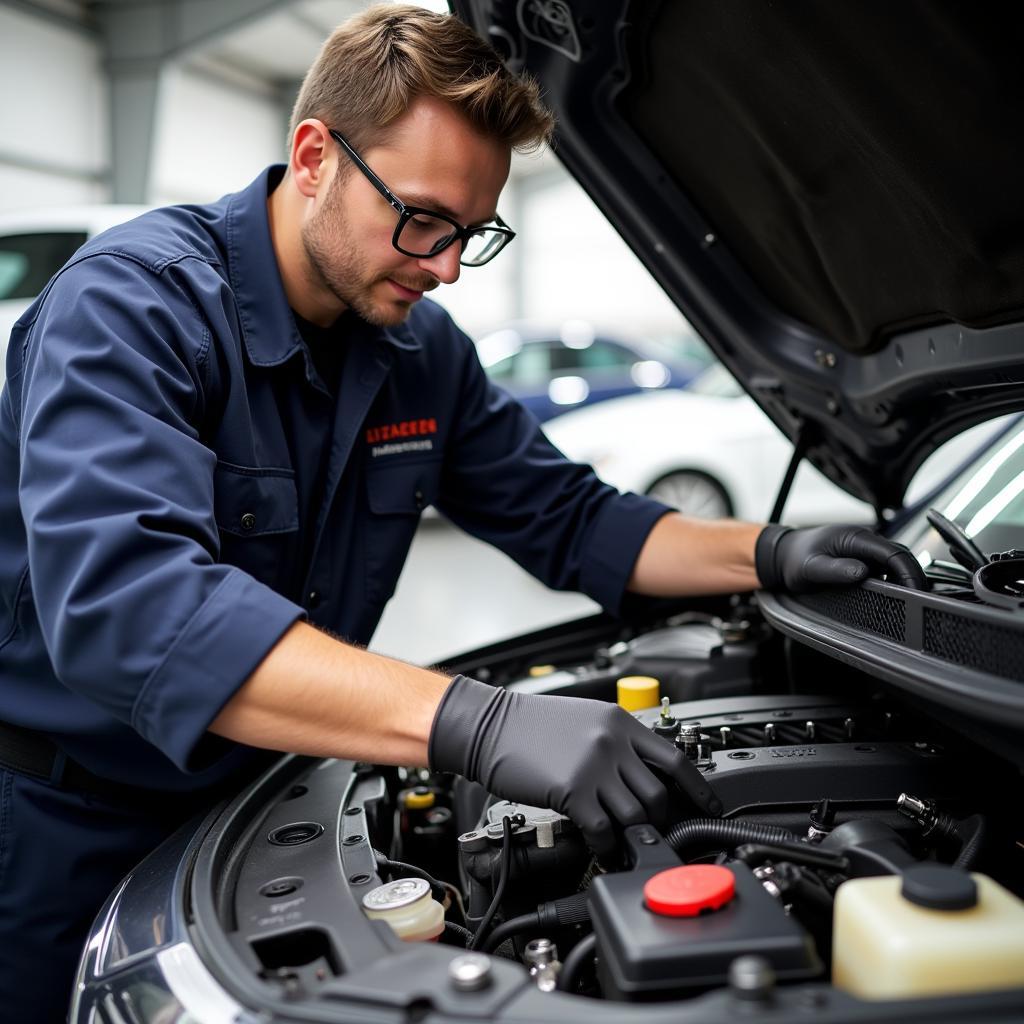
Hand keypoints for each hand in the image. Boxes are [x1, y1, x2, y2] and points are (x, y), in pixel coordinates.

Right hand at [429, 675, 720, 859]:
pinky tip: (601, 846)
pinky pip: (603, 829)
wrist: (490, 725)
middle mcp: (613, 742)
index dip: (698, 788)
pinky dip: (606, 844)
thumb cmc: (530, 723)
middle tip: (653, 832)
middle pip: (658, 793)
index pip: (674, 758)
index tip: (710, 805)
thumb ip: (616, 740)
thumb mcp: (584, 718)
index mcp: (620, 722)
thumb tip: (640, 771)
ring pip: (635, 814)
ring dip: (632, 834)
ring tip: (626, 844)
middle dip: (659, 819)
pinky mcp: (573, 791)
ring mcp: (594, 767)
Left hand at [756, 524, 925, 592]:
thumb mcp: (810, 569)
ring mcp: (864, 547)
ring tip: (910, 599)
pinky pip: (885, 565)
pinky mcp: (862, 555)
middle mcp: (863, 538)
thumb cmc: (793, 559)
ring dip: (904, 577)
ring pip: (895, 561)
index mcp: (855, 537)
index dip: (909, 573)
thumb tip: (861, 572)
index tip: (916, 592)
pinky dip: (894, 578)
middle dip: (913, 577)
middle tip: (919, 600)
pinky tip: (893, 592)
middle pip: (900, 556)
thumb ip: (835, 570)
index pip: (894, 553)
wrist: (783, 553)